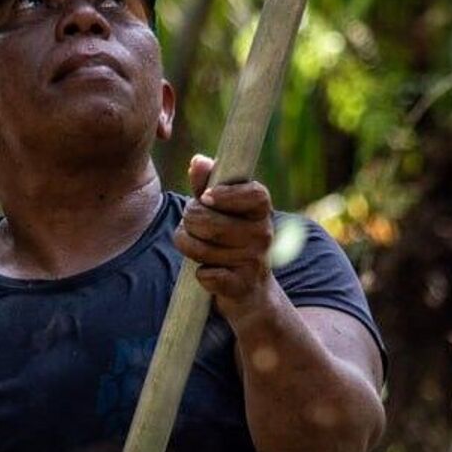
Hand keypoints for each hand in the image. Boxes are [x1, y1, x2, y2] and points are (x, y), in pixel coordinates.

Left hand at [174, 153, 277, 324]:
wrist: (251, 289)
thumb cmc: (231, 240)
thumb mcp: (221, 210)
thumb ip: (207, 185)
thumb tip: (198, 161)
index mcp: (261, 210)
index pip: (252, 194)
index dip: (224, 194)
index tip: (205, 196)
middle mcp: (264, 234)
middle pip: (209, 221)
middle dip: (189, 221)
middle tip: (190, 223)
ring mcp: (255, 261)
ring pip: (201, 248)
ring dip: (188, 245)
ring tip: (194, 245)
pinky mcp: (242, 286)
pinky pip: (205, 275)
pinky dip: (200, 274)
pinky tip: (209, 272)